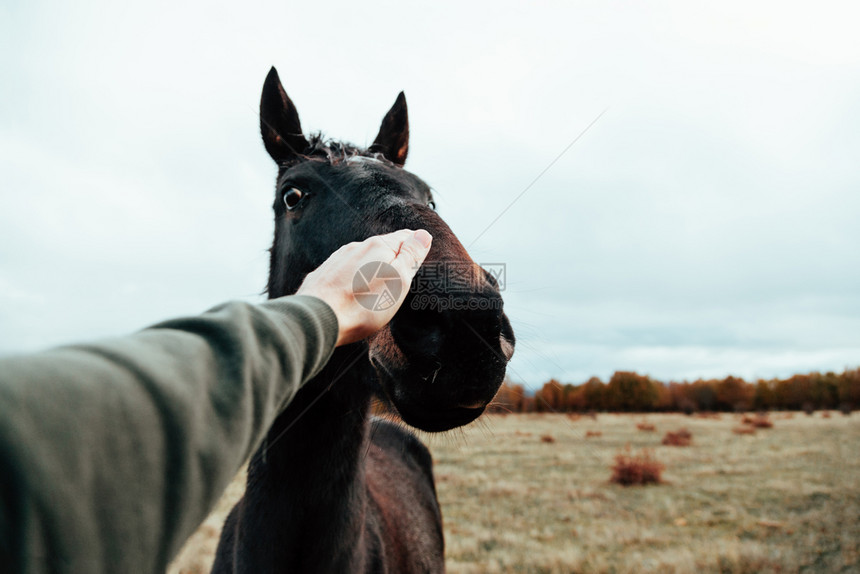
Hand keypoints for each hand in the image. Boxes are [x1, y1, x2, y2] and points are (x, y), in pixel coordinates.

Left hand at [296, 229, 432, 345]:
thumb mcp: (399, 280)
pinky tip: (354, 292)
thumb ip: (411, 256)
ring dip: (372, 268)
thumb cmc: (363, 304)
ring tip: (378, 286)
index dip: (415, 246)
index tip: (420, 255)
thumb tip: (422, 234)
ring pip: (362, 259)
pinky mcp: (324, 274)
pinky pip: (344, 271)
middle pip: (382, 248)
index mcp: (379, 246)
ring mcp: (338, 259)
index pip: (405, 237)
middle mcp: (357, 247)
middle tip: (402, 274)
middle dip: (393, 258)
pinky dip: (353, 278)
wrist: (319, 318)